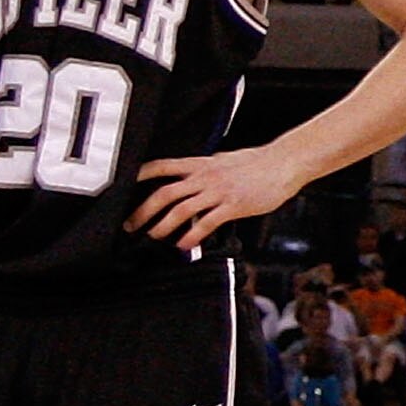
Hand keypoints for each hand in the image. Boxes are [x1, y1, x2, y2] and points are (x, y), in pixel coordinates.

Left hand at [128, 143, 309, 252]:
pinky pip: (206, 223)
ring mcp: (218, 191)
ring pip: (181, 210)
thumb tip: (193, 180)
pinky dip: (192, 236)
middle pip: (164, 193)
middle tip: (131, 225)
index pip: (161, 167)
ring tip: (153, 238)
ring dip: (163, 226)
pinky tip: (185, 245)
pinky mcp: (232, 205)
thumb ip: (206, 170)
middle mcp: (204, 177)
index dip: (138, 176)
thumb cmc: (257, 163)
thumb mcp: (224, 160)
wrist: (283, 162)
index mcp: (200, 164)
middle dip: (143, 211)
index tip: (122, 188)